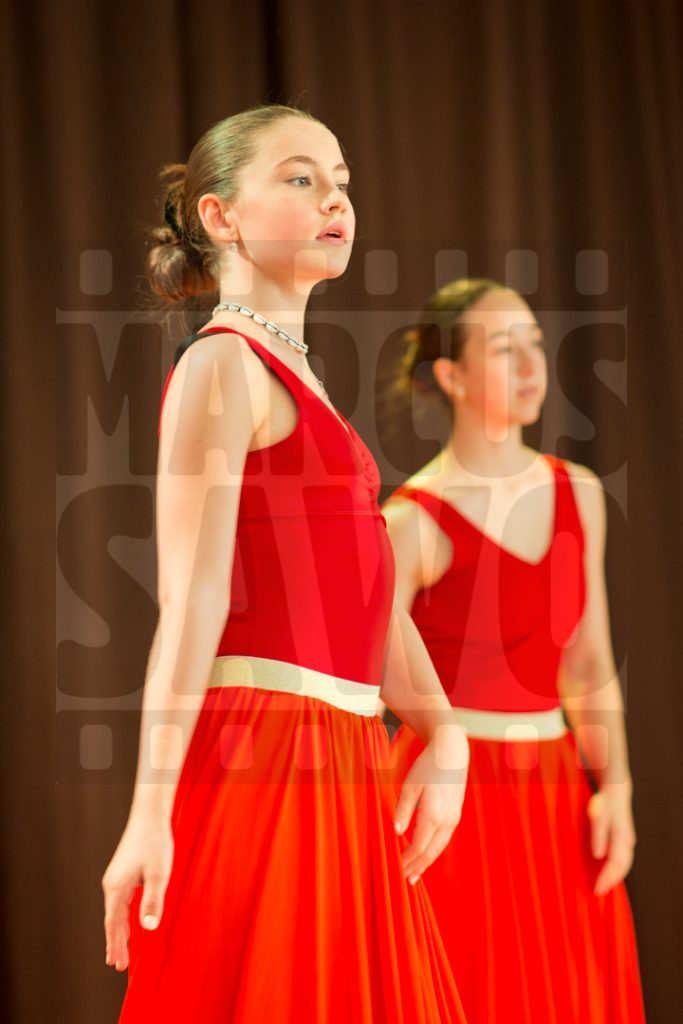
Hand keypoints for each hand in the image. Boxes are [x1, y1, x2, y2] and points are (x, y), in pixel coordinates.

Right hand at [102, 815, 174, 971]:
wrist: (150, 817)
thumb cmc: (155, 844)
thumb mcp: (158, 874)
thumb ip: (152, 901)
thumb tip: (147, 929)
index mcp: (117, 889)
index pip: (114, 924)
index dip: (116, 945)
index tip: (116, 965)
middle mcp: (112, 885)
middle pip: (112, 921)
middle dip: (115, 943)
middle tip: (117, 965)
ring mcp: (116, 879)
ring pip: (115, 912)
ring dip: (118, 932)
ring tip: (120, 950)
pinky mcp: (123, 873)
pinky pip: (120, 903)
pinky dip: (122, 918)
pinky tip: (128, 922)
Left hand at [394, 726, 467, 884]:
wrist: (451, 753)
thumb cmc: (427, 767)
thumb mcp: (409, 786)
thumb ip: (402, 810)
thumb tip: (396, 833)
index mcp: (433, 815)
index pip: (418, 847)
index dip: (407, 860)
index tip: (396, 870)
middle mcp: (446, 821)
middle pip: (430, 852)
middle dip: (417, 867)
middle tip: (405, 881)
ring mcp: (453, 820)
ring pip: (438, 848)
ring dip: (426, 863)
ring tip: (415, 875)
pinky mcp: (455, 816)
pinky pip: (443, 840)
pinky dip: (433, 851)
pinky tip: (426, 855)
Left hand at [587, 782, 635, 895]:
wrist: (616, 790)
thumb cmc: (605, 803)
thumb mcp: (598, 817)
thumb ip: (598, 835)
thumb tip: (598, 855)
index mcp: (621, 838)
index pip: (615, 864)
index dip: (607, 878)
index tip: (598, 889)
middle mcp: (627, 842)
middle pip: (621, 867)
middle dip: (611, 881)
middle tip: (599, 892)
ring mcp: (627, 841)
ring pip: (624, 864)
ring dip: (615, 877)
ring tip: (603, 886)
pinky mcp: (625, 840)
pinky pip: (622, 859)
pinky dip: (616, 869)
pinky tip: (608, 873)